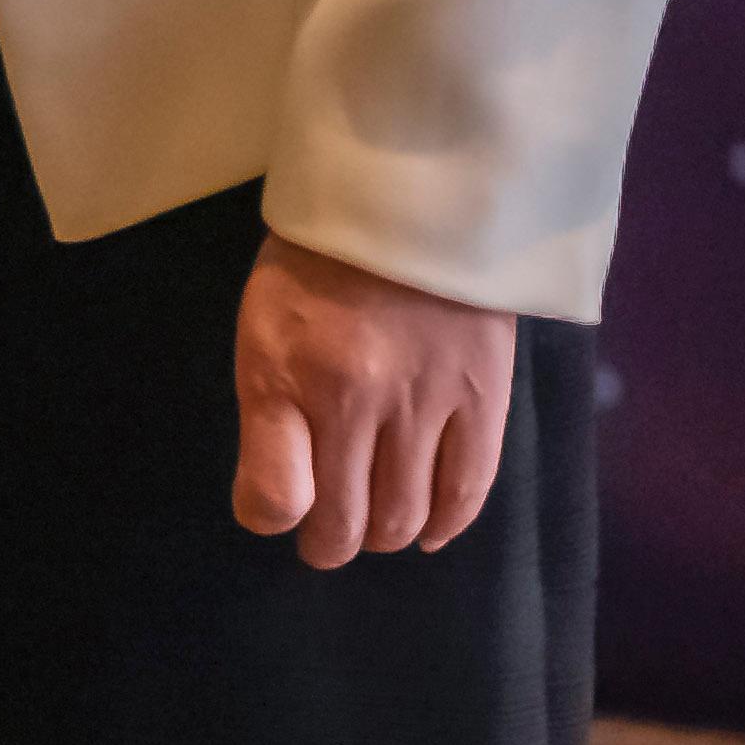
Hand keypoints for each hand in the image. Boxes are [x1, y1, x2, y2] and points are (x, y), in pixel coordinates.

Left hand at [227, 236, 516, 569]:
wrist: (405, 201)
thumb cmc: (316, 265)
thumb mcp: (262, 327)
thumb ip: (267, 412)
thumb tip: (273, 501)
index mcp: (287, 375)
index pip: (277, 494)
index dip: (272, 520)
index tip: (277, 516)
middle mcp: (355, 400)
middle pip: (345, 521)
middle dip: (329, 544)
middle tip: (326, 540)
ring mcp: (424, 403)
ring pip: (404, 516)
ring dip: (383, 536)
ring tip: (373, 528)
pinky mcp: (483, 399)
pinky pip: (467, 488)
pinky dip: (446, 524)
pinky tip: (428, 531)